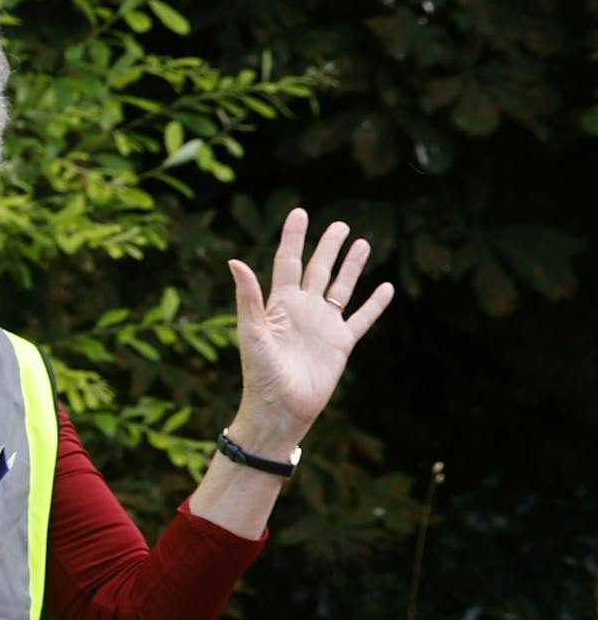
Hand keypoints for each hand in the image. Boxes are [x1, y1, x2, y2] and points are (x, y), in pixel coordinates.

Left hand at [227, 209, 392, 451]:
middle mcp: (303, 310)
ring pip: (341, 287)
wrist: (281, 408)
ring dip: (352, 266)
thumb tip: (234, 261)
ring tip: (363, 242)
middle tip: (339, 224)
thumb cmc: (260, 374)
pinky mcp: (341, 343)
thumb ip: (247, 297)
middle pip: (318, 269)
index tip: (299, 212)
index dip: (293, 237)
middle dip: (327, 246)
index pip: (287, 262)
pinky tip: (386, 287)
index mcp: (279, 304)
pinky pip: (362, 318)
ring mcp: (323, 325)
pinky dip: (375, 304)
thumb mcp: (252, 332)